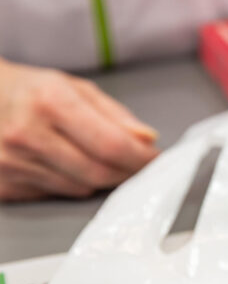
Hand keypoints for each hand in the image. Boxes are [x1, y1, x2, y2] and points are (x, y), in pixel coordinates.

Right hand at [0, 61, 158, 200]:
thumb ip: (115, 115)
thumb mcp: (75, 88)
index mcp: (50, 102)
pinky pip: (55, 194)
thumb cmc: (31, 91)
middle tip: (138, 167)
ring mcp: (10, 163)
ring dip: (100, 180)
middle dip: (127, 173)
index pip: (111, 144)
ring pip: (79, 188)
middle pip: (97, 172)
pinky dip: (71, 184)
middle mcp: (27, 134)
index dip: (140, 157)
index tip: (155, 159)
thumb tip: (147, 139)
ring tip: (100, 161)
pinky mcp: (2, 185)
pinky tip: (66, 166)